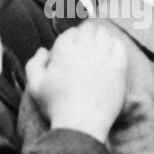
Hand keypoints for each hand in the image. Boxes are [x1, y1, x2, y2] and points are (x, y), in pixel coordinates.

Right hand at [26, 21, 127, 141]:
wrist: (82, 124)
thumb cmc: (56, 106)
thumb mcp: (35, 86)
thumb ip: (34, 64)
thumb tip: (43, 51)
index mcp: (64, 50)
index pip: (70, 33)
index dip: (70, 42)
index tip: (71, 53)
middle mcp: (85, 48)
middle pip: (88, 29)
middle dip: (85, 36)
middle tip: (85, 50)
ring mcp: (103, 56)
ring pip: (104, 34)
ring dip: (100, 39)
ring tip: (97, 51)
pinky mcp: (118, 67)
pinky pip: (119, 45)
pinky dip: (115, 46)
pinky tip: (110, 56)